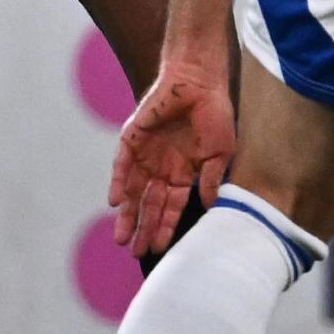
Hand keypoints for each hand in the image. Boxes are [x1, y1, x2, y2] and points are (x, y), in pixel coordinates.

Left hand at [108, 68, 234, 257]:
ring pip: (133, 190)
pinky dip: (118, 183)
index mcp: (183, 172)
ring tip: (121, 237)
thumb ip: (210, 179)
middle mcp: (162, 166)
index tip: (158, 248)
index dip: (165, 226)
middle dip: (143, 227)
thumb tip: (209, 206)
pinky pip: (122, 165)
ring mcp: (146, 153)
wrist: (198, 81)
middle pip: (150, 204)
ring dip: (127, 213)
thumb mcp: (219, 152)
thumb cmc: (214, 113)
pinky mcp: (132, 138)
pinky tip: (115, 202)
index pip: (172, 206)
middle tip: (135, 252)